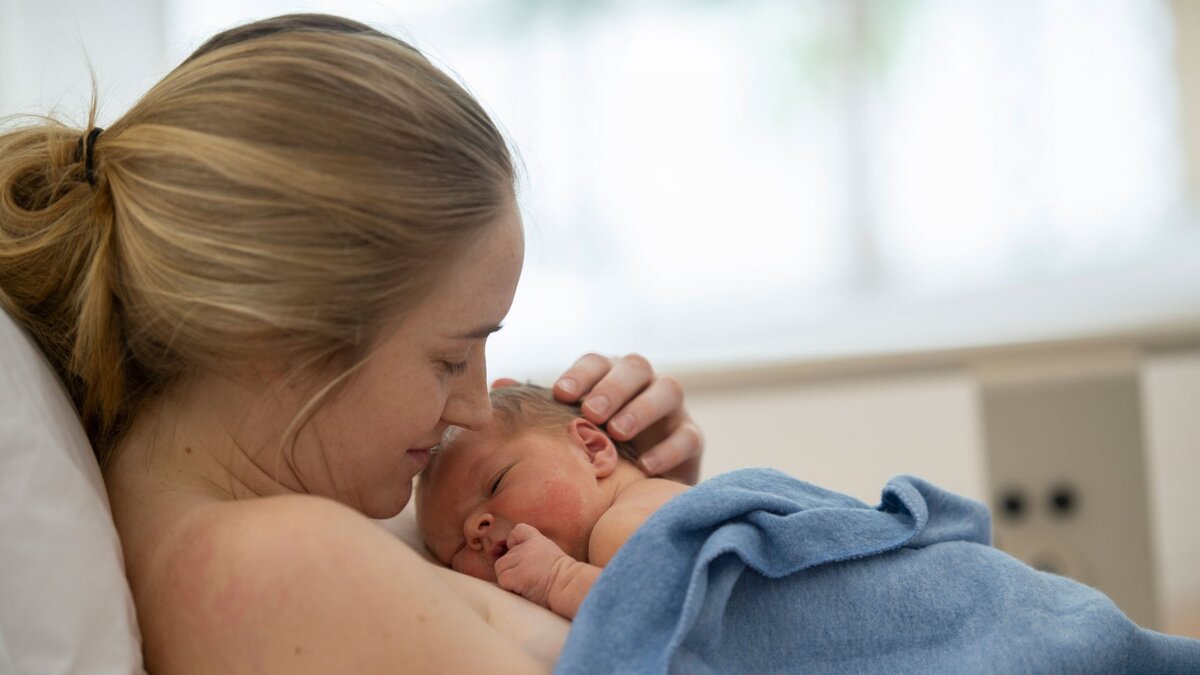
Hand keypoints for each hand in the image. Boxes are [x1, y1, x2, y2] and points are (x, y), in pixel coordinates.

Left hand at [494, 524, 571, 609]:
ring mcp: (521, 559)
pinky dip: (509, 588)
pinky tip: (524, 590)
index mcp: (538, 541)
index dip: (512, 542)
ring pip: (500, 568)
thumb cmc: (564, 579)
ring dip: (508, 579)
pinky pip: (502, 580)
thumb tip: (518, 565)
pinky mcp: (516, 574)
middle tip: (528, 579)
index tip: (516, 554)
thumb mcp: (552, 558)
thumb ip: (535, 556)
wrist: (570, 586)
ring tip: (525, 585)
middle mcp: (527, 547)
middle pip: (505, 556)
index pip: (518, 530)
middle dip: (512, 570)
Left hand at [497, 353, 703, 482]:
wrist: (638, 495)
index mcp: (610, 378)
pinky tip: (644, 466)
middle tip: (590, 413)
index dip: (580, 373)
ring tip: (617, 432)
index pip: (597, 361)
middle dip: (612, 386)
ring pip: (668, 390)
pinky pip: (689, 435)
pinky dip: (668, 449)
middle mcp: (644, 386)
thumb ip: (539, 411)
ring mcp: (672, 411)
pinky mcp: (692, 440)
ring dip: (641, 408)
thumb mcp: (568, 435)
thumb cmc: (594, 457)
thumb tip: (498, 386)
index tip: (560, 393)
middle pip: (635, 366)